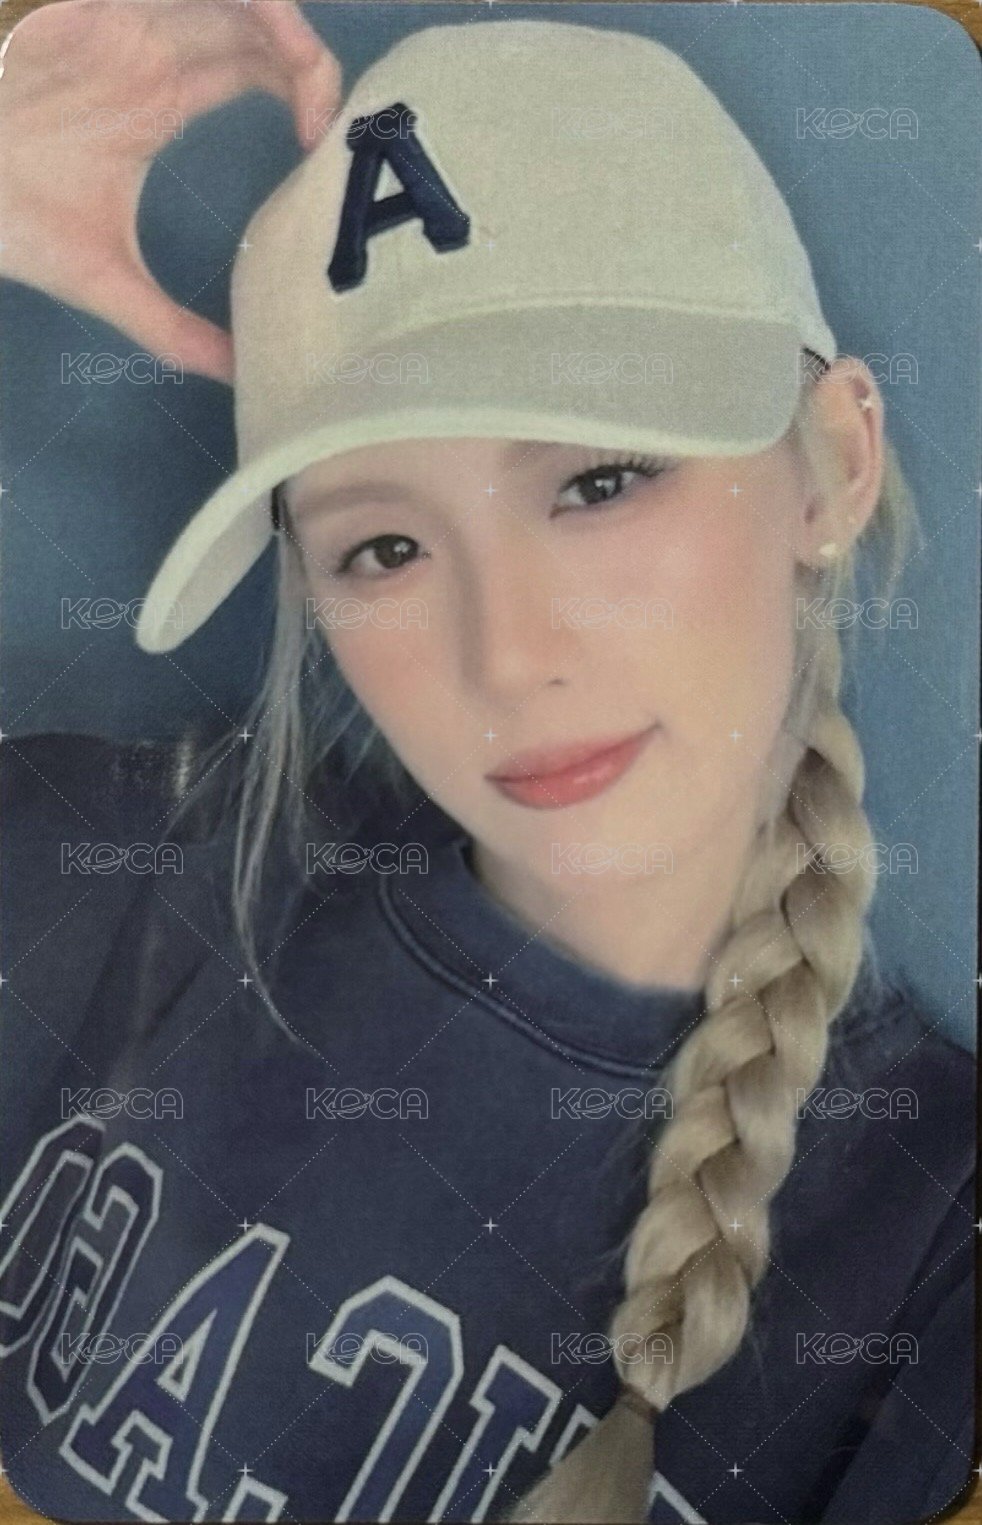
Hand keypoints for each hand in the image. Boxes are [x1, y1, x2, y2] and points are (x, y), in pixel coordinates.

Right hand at [0, 0, 341, 380]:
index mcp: (161, 96)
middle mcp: (153, 47)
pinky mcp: (94, 7)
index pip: (258, 68)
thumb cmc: (11, 222)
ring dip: (282, 20)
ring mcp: (126, 18)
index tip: (320, 150)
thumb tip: (239, 378)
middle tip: (332, 119)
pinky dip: (243, 0)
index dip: (308, 94)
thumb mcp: (108, 280)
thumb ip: (176, 330)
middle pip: (258, 21)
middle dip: (311, 59)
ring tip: (310, 80)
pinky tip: (274, 37)